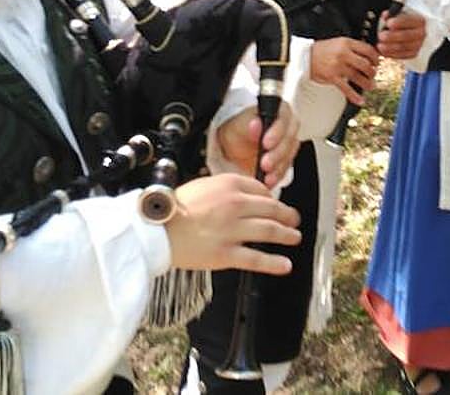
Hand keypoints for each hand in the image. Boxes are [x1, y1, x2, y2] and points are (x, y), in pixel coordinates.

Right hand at [167, 173, 300, 274]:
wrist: (155, 230)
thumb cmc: (174, 207)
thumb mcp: (203, 185)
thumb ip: (227, 188)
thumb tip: (249, 194)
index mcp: (229, 185)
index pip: (261, 189)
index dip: (272, 198)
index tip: (276, 205)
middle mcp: (235, 205)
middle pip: (271, 209)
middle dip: (287, 215)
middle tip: (294, 220)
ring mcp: (232, 230)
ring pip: (269, 231)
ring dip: (287, 235)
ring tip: (295, 237)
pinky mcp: (225, 254)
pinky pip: (256, 259)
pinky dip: (274, 263)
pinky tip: (285, 264)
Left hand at [215, 101, 299, 188]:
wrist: (233, 145)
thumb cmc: (238, 129)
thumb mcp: (239, 123)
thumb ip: (248, 123)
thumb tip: (256, 124)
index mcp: (279, 110)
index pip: (284, 118)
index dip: (277, 132)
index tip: (266, 143)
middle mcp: (287, 127)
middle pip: (289, 140)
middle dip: (277, 154)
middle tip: (265, 163)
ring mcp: (287, 144)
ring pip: (289, 156)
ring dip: (278, 168)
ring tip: (266, 176)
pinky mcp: (284, 160)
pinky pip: (285, 169)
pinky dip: (276, 176)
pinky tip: (268, 180)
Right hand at [310, 36, 378, 101]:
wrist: (304, 56)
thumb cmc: (322, 50)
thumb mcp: (338, 43)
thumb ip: (353, 48)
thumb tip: (368, 57)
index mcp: (346, 43)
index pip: (368, 50)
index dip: (376, 58)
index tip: (377, 62)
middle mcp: (343, 54)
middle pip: (365, 64)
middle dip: (372, 71)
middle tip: (373, 75)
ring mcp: (338, 66)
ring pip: (358, 77)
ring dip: (367, 83)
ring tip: (371, 86)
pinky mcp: (332, 77)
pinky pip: (346, 88)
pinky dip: (354, 96)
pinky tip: (360, 100)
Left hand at [376, 11, 426, 59]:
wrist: (411, 31)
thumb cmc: (403, 21)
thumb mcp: (399, 14)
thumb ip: (392, 14)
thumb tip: (385, 16)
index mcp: (419, 21)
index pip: (409, 21)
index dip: (398, 22)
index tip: (388, 23)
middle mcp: (421, 33)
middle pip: (405, 35)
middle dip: (391, 36)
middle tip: (381, 35)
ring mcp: (418, 44)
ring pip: (402, 47)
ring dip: (389, 47)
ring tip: (379, 45)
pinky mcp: (413, 53)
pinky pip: (401, 55)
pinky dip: (391, 54)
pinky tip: (383, 51)